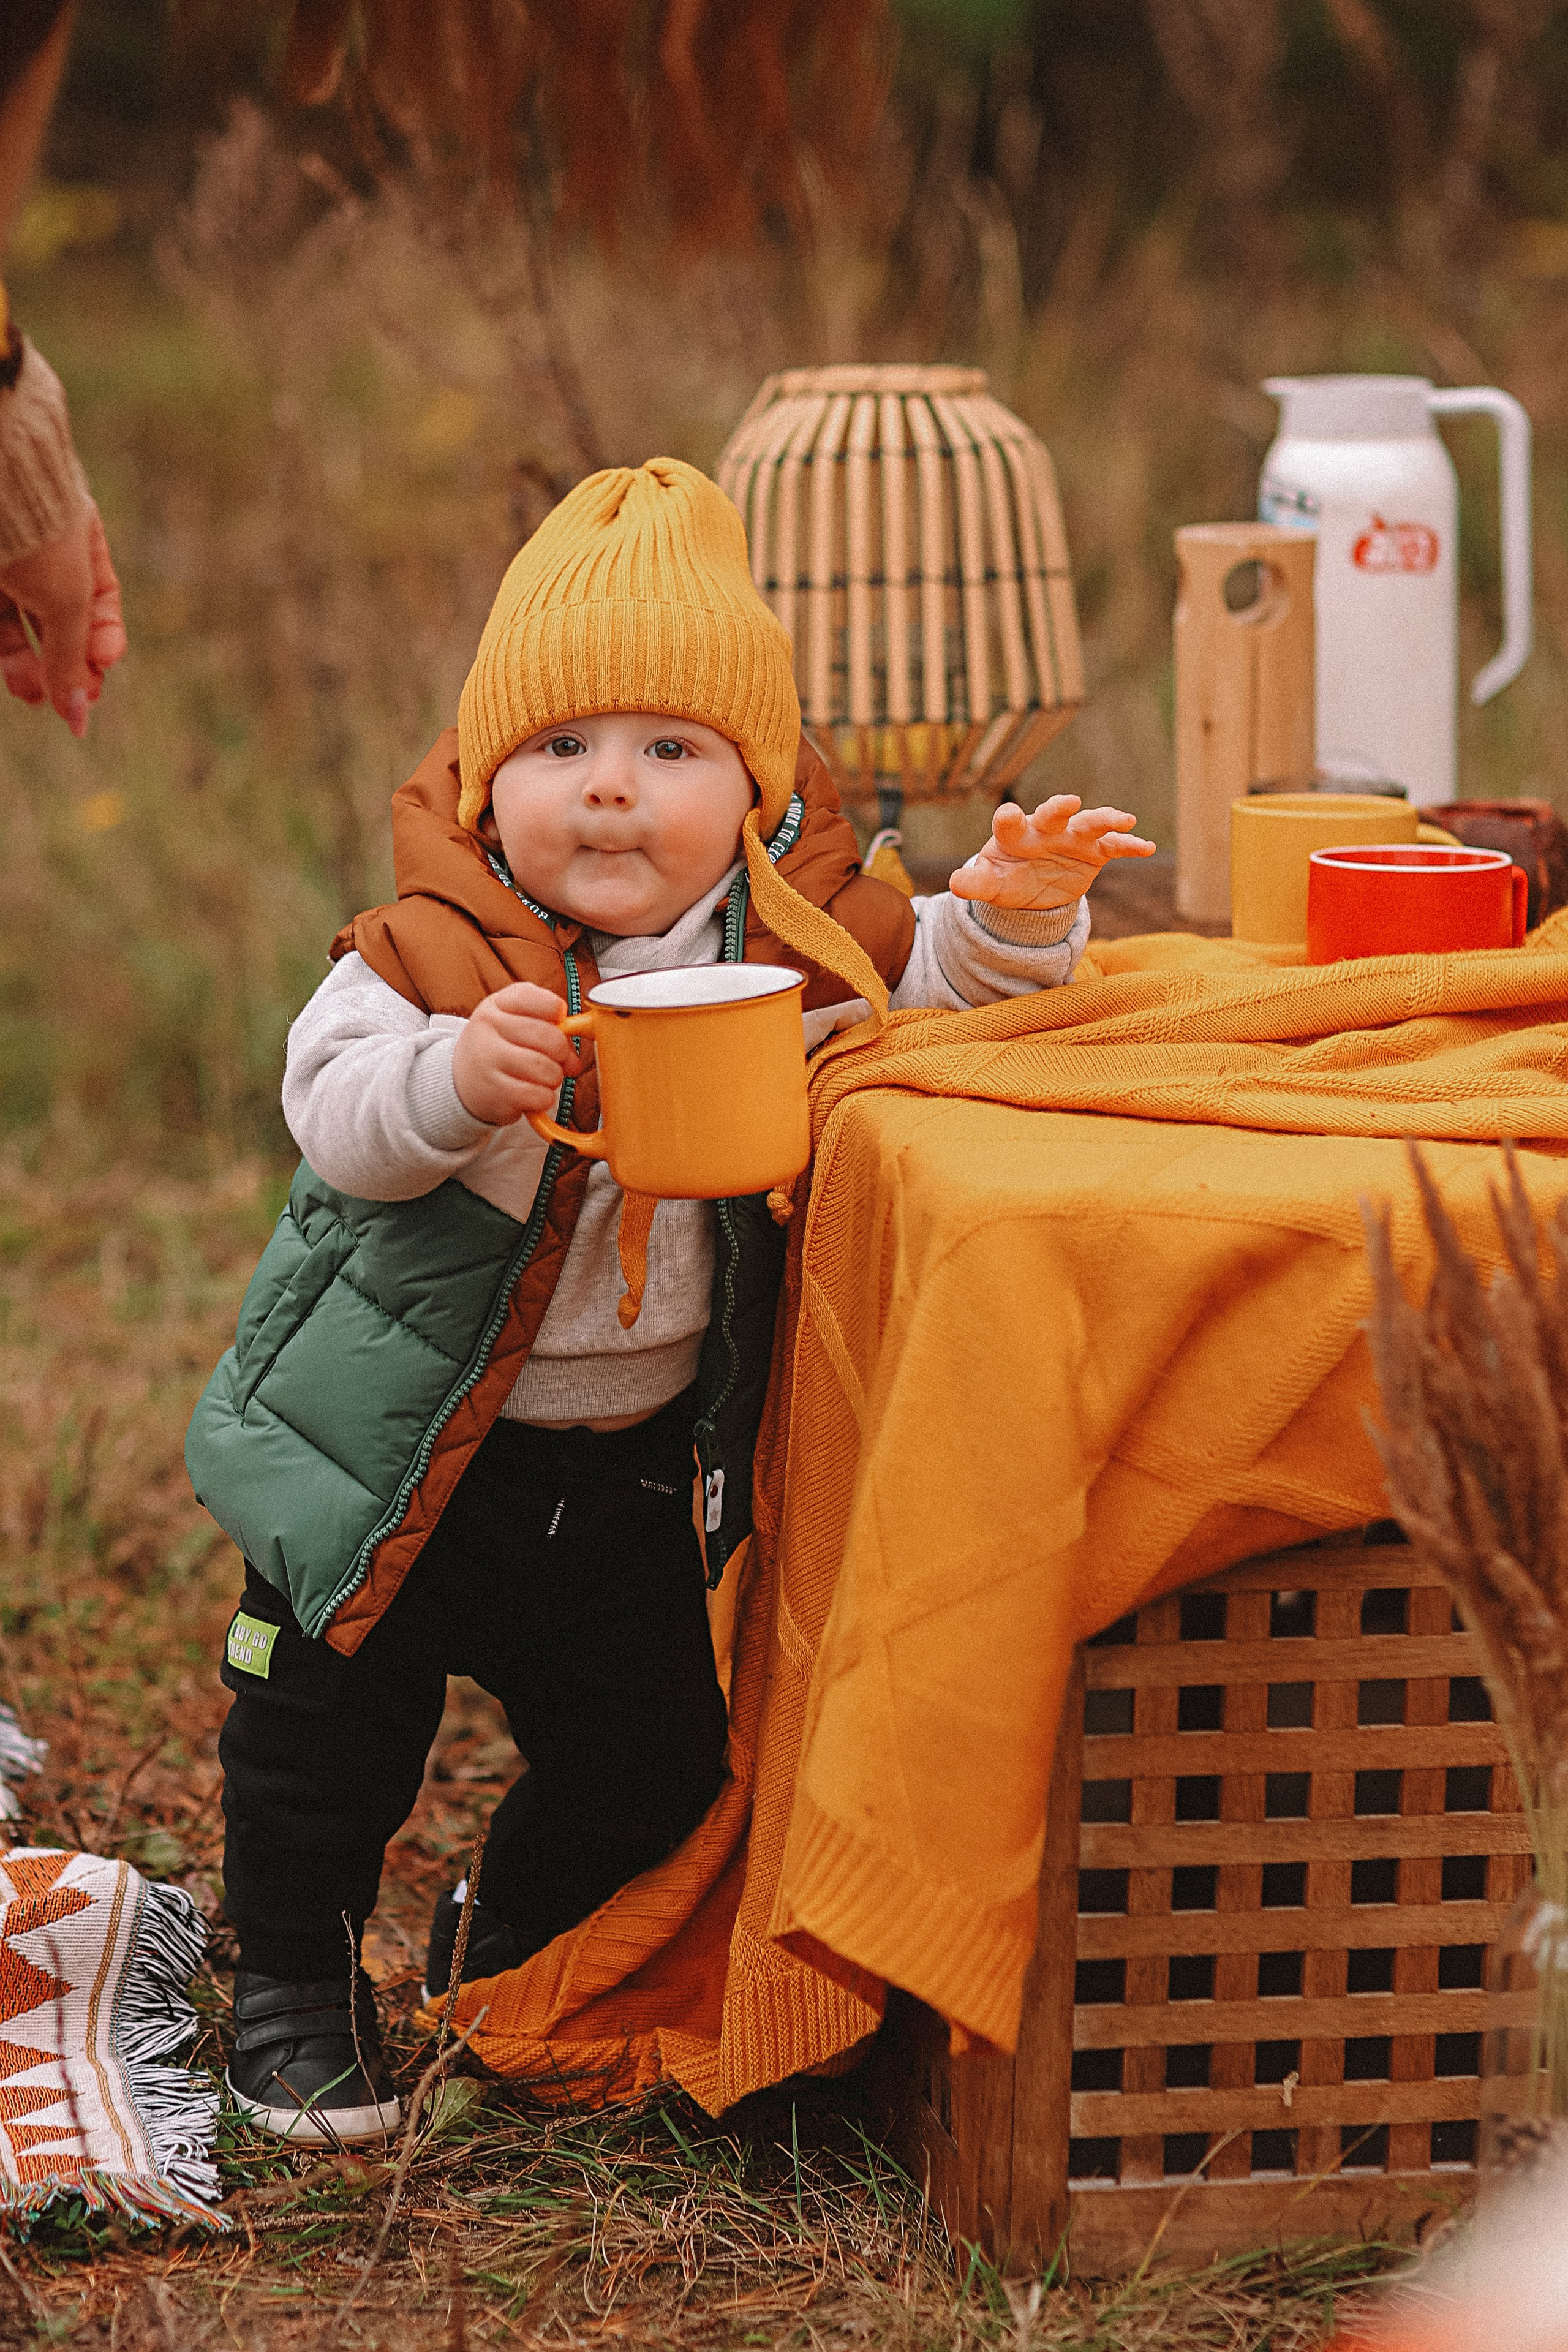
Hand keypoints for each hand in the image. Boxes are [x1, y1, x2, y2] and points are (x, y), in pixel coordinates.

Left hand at [0, 501, 126, 735]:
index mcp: (78, 534)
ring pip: (13, 621)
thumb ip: (72, 656)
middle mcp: (37, 544)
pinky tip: (15, 673)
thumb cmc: (34, 532)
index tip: (101, 674)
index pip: (100, 598)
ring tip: (31, 696)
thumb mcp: (66, 599)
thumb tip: (77, 712)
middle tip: (63, 702)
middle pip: (54, 616)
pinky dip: (2, 650)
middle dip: (61, 662)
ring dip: (25, 664)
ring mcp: (2, 557)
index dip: (103, 641)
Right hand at [451, 982, 590, 1126]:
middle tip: (557, 1059)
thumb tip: (574, 1059)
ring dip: (554, 1077)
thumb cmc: (498, 1049)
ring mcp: (488, 1061)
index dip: (556, 1010)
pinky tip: (532, 1094)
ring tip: (542, 1077)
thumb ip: (547, 1027)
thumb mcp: (512, 1024)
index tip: (559, 1020)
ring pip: (546, 1069)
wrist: (461, 1081)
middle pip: (547, 1037)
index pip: (535, 998)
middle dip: (562, 1052)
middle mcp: (487, 1029)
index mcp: (496, 1006)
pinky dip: (544, 1098)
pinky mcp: (494, 1093)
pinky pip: (538, 1095)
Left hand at [949, 796, 1155, 910]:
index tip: (1007, 815)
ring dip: (1105, 819)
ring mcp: (1072, 838)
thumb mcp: (990, 885)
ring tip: (1124, 819)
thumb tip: (955, 883)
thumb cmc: (1007, 878)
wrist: (1033, 888)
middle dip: (1060, 807)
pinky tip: (1147, 846)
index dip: (1008, 819)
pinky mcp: (1095, 852)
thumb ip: (975, 883)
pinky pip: (1114, 846)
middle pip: (1052, 813)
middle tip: (1069, 802)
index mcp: (1014, 834)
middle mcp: (1045, 829)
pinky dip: (1130, 845)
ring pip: (1089, 823)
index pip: (1009, 823)